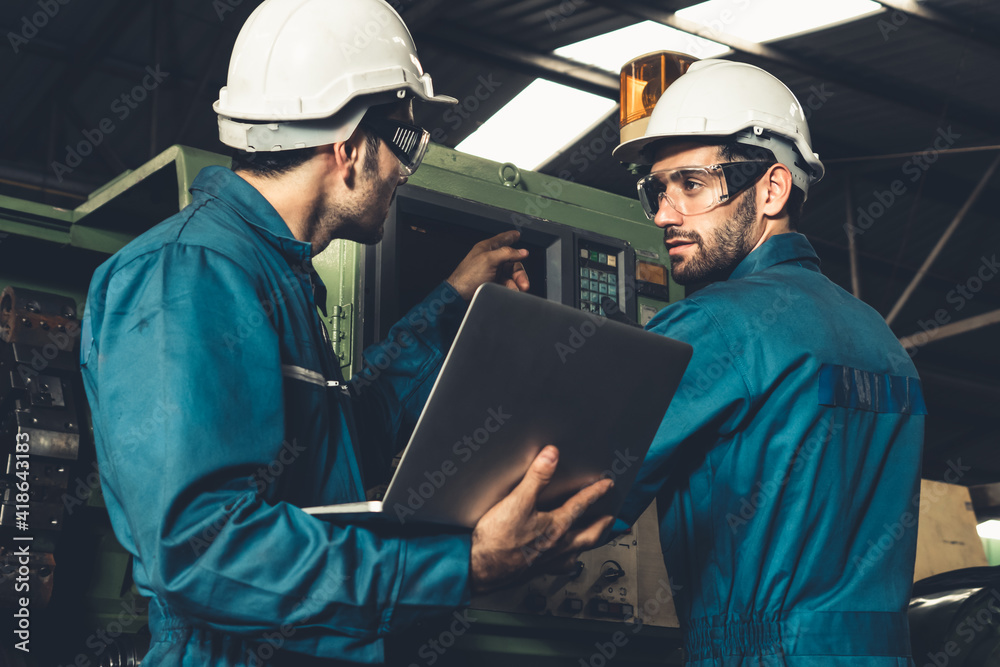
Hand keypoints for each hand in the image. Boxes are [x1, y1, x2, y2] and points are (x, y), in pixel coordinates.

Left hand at [446, 231, 529, 300]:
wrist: (459, 296)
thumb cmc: (467, 276)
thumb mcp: (489, 260)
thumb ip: (506, 253)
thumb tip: (522, 251)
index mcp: (487, 249)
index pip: (502, 239)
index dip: (510, 236)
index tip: (517, 234)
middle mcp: (490, 259)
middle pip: (512, 262)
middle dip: (519, 273)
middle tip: (523, 283)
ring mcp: (491, 272)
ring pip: (511, 275)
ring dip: (517, 283)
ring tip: (518, 289)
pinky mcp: (492, 283)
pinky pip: (507, 284)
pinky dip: (511, 288)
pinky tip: (512, 291)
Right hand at [469, 445, 613, 592]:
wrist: (479, 569)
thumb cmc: (497, 540)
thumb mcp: (517, 501)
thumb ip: (536, 478)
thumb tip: (551, 456)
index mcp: (557, 528)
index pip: (581, 506)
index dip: (595, 493)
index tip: (606, 485)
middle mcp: (558, 547)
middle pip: (589, 535)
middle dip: (601, 525)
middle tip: (610, 519)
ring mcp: (549, 561)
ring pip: (578, 553)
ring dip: (588, 544)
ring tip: (592, 539)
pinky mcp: (537, 571)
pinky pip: (561, 567)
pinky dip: (568, 561)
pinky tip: (562, 560)